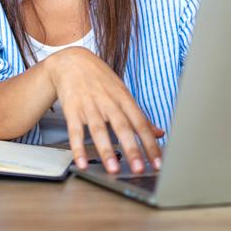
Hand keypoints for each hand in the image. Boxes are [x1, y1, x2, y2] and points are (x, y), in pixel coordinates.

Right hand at [43, 46, 163, 174]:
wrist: (71, 61)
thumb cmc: (99, 78)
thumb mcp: (122, 92)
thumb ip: (139, 115)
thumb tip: (159, 132)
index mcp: (123, 98)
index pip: (140, 123)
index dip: (150, 143)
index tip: (157, 163)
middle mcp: (108, 101)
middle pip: (122, 126)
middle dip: (131, 149)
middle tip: (139, 169)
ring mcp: (89, 105)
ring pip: (99, 129)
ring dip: (106, 150)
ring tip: (113, 169)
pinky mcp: (71, 109)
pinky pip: (75, 131)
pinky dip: (78, 148)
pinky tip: (82, 163)